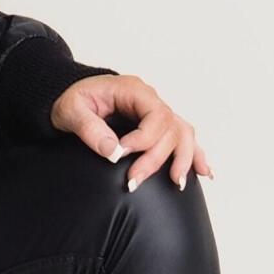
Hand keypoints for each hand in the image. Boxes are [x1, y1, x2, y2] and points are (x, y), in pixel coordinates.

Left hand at [49, 74, 213, 190]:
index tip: (123, 154)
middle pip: (170, 128)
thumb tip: (114, 153)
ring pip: (182, 133)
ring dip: (184, 158)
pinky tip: (206, 173)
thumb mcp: (72, 111)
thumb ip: (91, 130)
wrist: (67, 97)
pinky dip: (195, 155)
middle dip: (156, 158)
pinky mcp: (155, 127)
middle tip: (134, 181)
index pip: (155, 115)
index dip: (144, 139)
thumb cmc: (69, 100)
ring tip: (178, 182)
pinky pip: (182, 138)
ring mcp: (155, 113)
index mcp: (133, 90)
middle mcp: (149, 100)